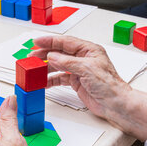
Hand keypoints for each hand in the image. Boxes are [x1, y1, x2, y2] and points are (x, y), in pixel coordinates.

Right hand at [31, 36, 146, 140]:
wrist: (115, 104)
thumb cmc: (109, 85)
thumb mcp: (86, 69)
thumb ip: (67, 62)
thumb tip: (52, 56)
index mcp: (89, 50)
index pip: (66, 42)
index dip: (50, 41)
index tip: (37, 42)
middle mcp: (83, 59)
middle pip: (60, 53)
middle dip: (45, 54)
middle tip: (32, 57)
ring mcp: (79, 70)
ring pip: (58, 66)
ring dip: (46, 68)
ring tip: (35, 70)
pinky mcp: (77, 82)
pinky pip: (60, 78)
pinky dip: (51, 80)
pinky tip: (43, 82)